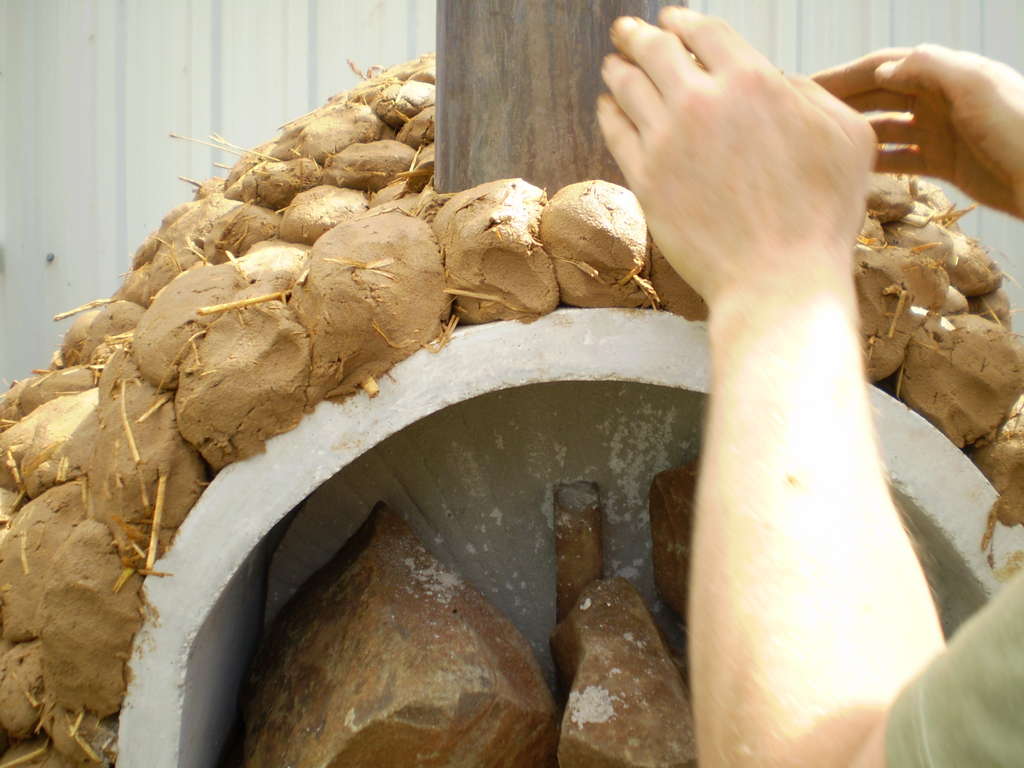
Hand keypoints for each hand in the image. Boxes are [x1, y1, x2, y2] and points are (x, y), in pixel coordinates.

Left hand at [598, 8, 874, 309]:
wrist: (777, 277)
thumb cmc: (822, 214)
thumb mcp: (847, 137)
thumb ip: (810, 94)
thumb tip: (776, 80)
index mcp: (753, 82)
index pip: (705, 33)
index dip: (683, 21)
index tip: (672, 19)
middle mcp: (702, 102)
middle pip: (655, 51)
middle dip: (637, 35)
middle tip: (626, 30)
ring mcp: (666, 141)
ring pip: (628, 88)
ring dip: (618, 69)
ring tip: (612, 64)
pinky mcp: (644, 179)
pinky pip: (615, 133)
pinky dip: (607, 113)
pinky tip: (606, 107)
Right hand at [814, 45, 1023, 217]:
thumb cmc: (1019, 129)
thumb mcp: (975, 87)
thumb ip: (928, 69)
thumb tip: (880, 71)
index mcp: (947, 73)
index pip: (884, 67)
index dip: (844, 74)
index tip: (806, 87)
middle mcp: (941, 98)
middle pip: (880, 95)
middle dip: (841, 102)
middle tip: (800, 118)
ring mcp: (942, 132)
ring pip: (886, 128)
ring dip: (853, 134)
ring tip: (818, 146)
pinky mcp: (946, 164)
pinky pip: (901, 159)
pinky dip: (875, 163)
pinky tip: (849, 171)